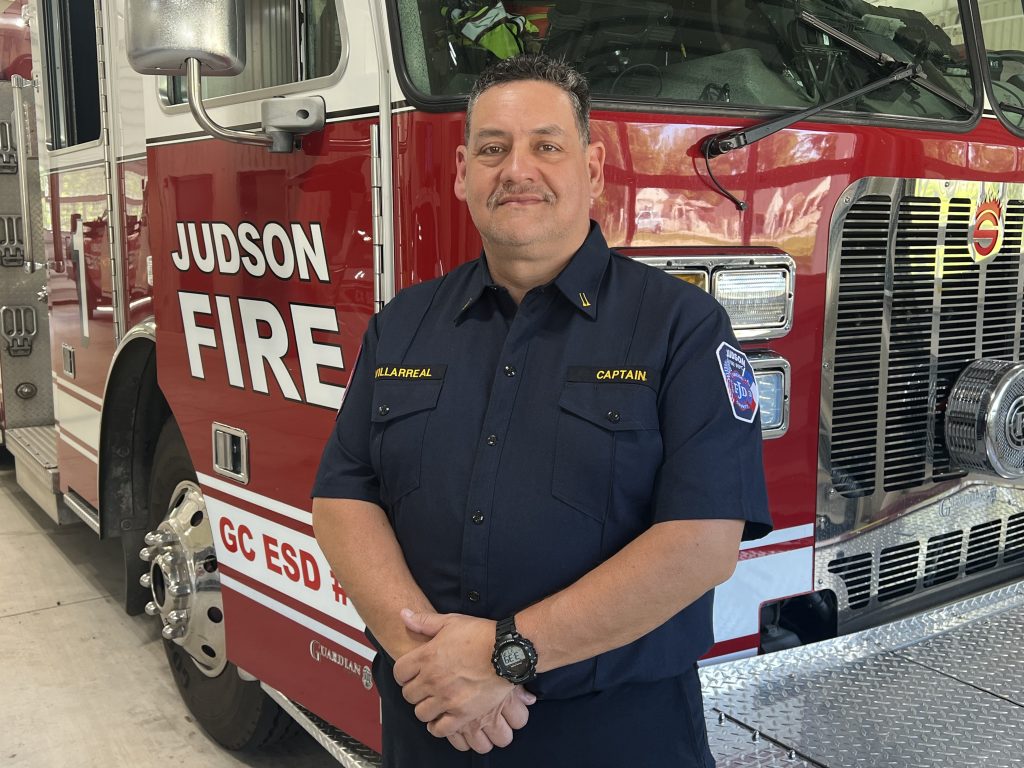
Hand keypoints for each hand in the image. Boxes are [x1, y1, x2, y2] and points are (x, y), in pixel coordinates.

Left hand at [393, 610, 535, 739]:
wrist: (507, 651)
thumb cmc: (480, 634)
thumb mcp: (450, 621)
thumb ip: (424, 621)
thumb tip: (403, 614)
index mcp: (426, 657)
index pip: (399, 673)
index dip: (404, 674)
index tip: (412, 674)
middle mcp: (432, 680)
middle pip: (408, 695)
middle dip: (415, 690)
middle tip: (426, 687)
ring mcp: (447, 698)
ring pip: (421, 713)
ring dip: (426, 708)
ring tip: (435, 702)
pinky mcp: (462, 713)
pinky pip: (440, 729)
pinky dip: (438, 726)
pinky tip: (442, 718)